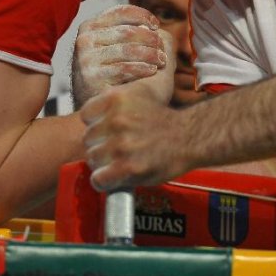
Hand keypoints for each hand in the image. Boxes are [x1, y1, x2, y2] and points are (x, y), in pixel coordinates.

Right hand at [71, 5, 167, 108]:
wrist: (97, 107)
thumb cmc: (113, 73)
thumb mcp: (117, 47)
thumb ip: (132, 31)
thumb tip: (153, 25)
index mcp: (90, 26)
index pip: (121, 12)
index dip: (143, 15)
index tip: (156, 25)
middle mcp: (84, 39)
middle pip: (127, 31)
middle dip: (150, 40)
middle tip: (162, 51)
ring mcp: (85, 59)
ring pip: (127, 49)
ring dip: (150, 55)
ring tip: (161, 61)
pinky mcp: (91, 77)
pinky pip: (124, 68)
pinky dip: (142, 68)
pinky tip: (152, 71)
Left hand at [80, 46, 185, 191]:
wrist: (188, 137)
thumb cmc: (162, 118)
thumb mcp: (138, 93)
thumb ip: (112, 101)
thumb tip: (89, 116)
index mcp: (116, 98)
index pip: (86, 115)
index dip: (96, 124)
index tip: (108, 130)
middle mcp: (116, 119)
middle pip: (88, 138)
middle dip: (100, 145)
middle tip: (117, 148)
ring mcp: (121, 144)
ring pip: (92, 159)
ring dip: (103, 164)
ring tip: (119, 162)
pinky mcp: (127, 167)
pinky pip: (99, 178)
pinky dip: (103, 182)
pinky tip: (114, 178)